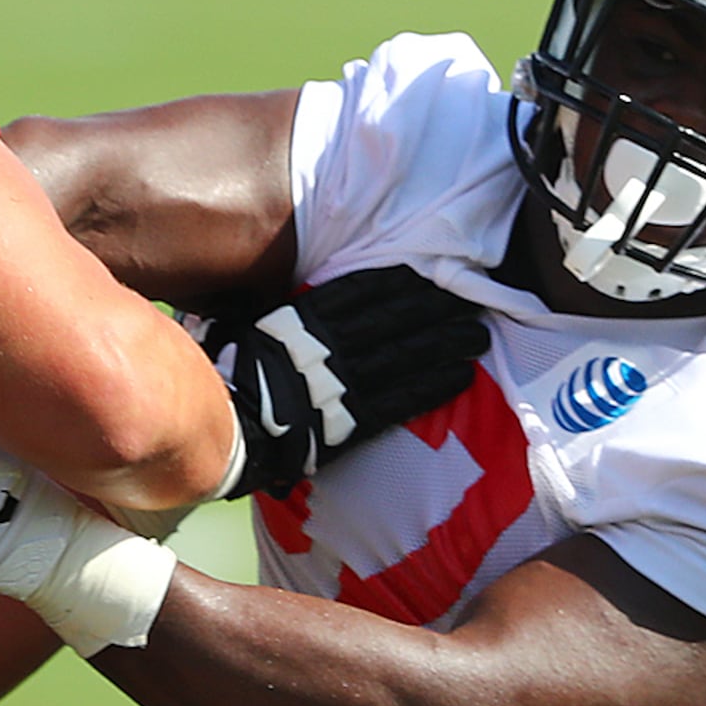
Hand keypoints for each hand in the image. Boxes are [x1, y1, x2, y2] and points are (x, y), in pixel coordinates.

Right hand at [204, 264, 487, 497]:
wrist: (229, 432)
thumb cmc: (234, 377)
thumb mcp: (250, 328)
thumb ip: (284, 313)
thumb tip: (294, 289)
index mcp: (302, 321)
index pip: (361, 292)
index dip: (401, 282)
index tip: (432, 273)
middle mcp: (327, 347)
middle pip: (393, 320)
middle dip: (435, 308)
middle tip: (470, 299)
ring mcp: (342, 384)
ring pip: (404, 356)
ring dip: (445, 344)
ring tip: (477, 335)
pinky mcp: (352, 421)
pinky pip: (401, 400)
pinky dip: (432, 386)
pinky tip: (461, 376)